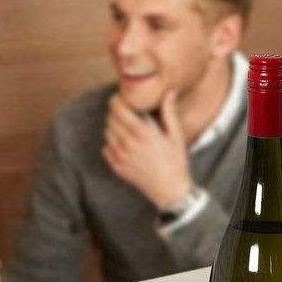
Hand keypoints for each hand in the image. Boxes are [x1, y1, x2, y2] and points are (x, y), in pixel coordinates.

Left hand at [103, 91, 193, 210]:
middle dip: (114, 112)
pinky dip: (111, 142)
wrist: (168, 188)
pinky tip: (122, 141)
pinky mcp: (117, 167)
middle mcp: (127, 144)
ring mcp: (120, 157)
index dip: (116, 101)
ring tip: (124, 125)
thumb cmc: (175, 160)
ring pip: (107, 133)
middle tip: (122, 109)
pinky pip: (106, 149)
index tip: (118, 96)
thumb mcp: (175, 134)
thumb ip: (169, 112)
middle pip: (111, 120)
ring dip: (113, 126)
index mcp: (141, 133)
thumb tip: (168, 92)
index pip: (119, 110)